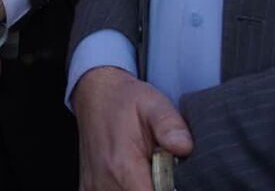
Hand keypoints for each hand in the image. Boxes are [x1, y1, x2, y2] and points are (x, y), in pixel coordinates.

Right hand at [73, 66, 192, 190]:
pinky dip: (125, 187)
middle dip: (155, 188)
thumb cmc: (124, 99)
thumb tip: (184, 147)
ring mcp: (94, 187)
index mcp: (122, 166)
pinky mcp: (90, 188)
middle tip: (159, 168)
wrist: (94, 93)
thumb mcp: (153, 104)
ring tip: (145, 169)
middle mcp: (105, 181)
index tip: (171, 178)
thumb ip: (170, 126)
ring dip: (141, 188)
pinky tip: (132, 174)